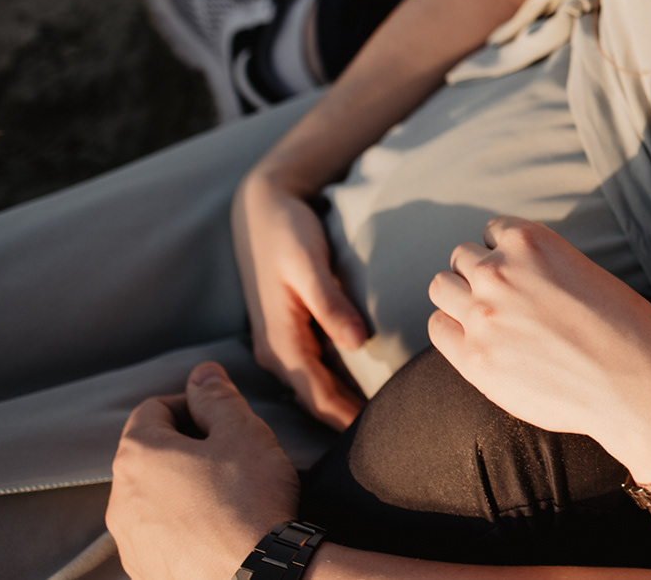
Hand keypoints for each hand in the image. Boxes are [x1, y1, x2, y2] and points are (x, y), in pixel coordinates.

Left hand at [108, 362, 300, 579]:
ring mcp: (129, 540)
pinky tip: (219, 530)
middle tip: (233, 456)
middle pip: (150, 453)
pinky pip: (159, 534)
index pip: (153, 408)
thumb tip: (202, 374)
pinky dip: (183, 525)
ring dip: (184, 487)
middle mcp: (121, 498)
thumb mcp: (243, 432)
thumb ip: (218, 398)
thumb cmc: (248, 499)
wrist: (255, 577)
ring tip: (229, 497)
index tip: (224, 421)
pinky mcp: (144, 570)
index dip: (192, 405)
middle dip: (188, 447)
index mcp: (138, 455)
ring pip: (153, 496)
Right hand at [232, 171, 367, 427]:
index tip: (380, 438)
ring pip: (310, 389)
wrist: (260, 209)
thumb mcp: (309, 265)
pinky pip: (309, 372)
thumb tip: (358, 343)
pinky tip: (354, 392)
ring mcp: (278, 343)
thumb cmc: (288, 234)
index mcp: (281, 340)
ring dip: (338, 406)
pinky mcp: (286, 332)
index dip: (346, 419)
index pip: (317, 396)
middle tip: (389, 442)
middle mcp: (276, 350)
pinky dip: (330, 387)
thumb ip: (331, 305)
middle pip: (314, 400)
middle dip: (345, 422)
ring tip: (378, 425)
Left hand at [428, 216, 650, 479]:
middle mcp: (499, 271)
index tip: (522, 275)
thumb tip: (516, 279)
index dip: (507, 253)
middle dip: (481, 274)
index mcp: (532, 242)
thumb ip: (542, 269)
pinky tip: (480, 342)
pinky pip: (439, 327)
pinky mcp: (475, 358)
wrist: (637, 385)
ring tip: (488, 319)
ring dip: (460, 298)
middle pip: (462, 257)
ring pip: (441, 286)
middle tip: (507, 302)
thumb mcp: (584, 274)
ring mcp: (482, 315)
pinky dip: (453, 330)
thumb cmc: (626, 331)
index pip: (494, 230)